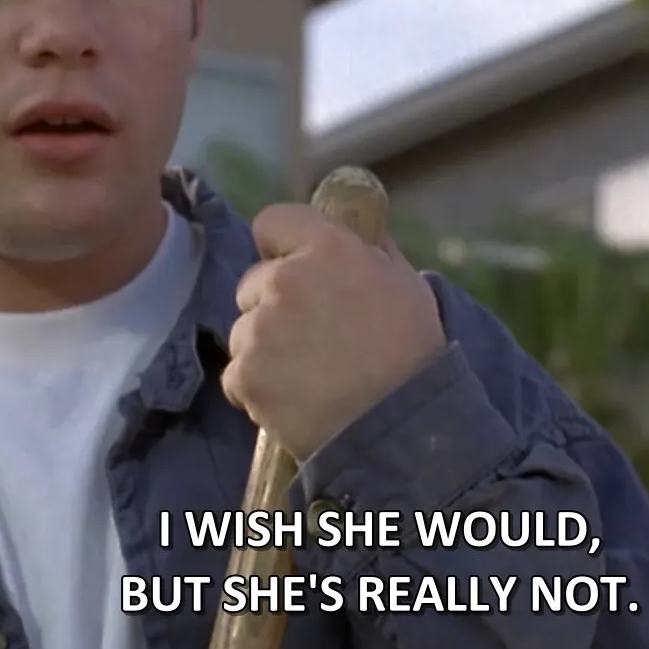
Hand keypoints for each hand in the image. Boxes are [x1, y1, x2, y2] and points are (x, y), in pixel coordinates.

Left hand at [225, 202, 447, 460]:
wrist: (399, 427)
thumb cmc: (411, 352)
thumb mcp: (404, 282)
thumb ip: (369, 250)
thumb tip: (349, 232)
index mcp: (327, 248)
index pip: (272, 221)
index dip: (281, 247)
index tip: (294, 269)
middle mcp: (285, 280)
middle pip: (253, 282)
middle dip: (273, 305)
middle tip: (312, 338)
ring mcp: (260, 329)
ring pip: (244, 330)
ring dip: (264, 349)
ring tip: (307, 376)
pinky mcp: (245, 374)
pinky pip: (237, 375)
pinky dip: (256, 389)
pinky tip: (292, 400)